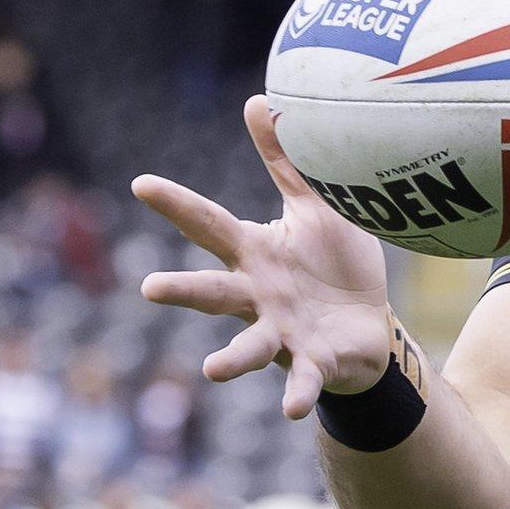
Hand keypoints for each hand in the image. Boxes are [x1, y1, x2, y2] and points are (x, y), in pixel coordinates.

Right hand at [133, 94, 393, 420]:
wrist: (368, 327)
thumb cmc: (333, 264)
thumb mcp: (314, 207)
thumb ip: (286, 161)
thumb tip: (260, 100)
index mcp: (256, 255)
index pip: (210, 225)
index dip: (176, 204)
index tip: (141, 183)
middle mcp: (258, 297)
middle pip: (213, 291)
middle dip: (181, 291)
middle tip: (148, 287)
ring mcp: (281, 334)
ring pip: (248, 345)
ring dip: (230, 359)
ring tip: (212, 370)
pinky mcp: (312, 363)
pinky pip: (302, 381)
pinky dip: (297, 394)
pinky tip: (290, 409)